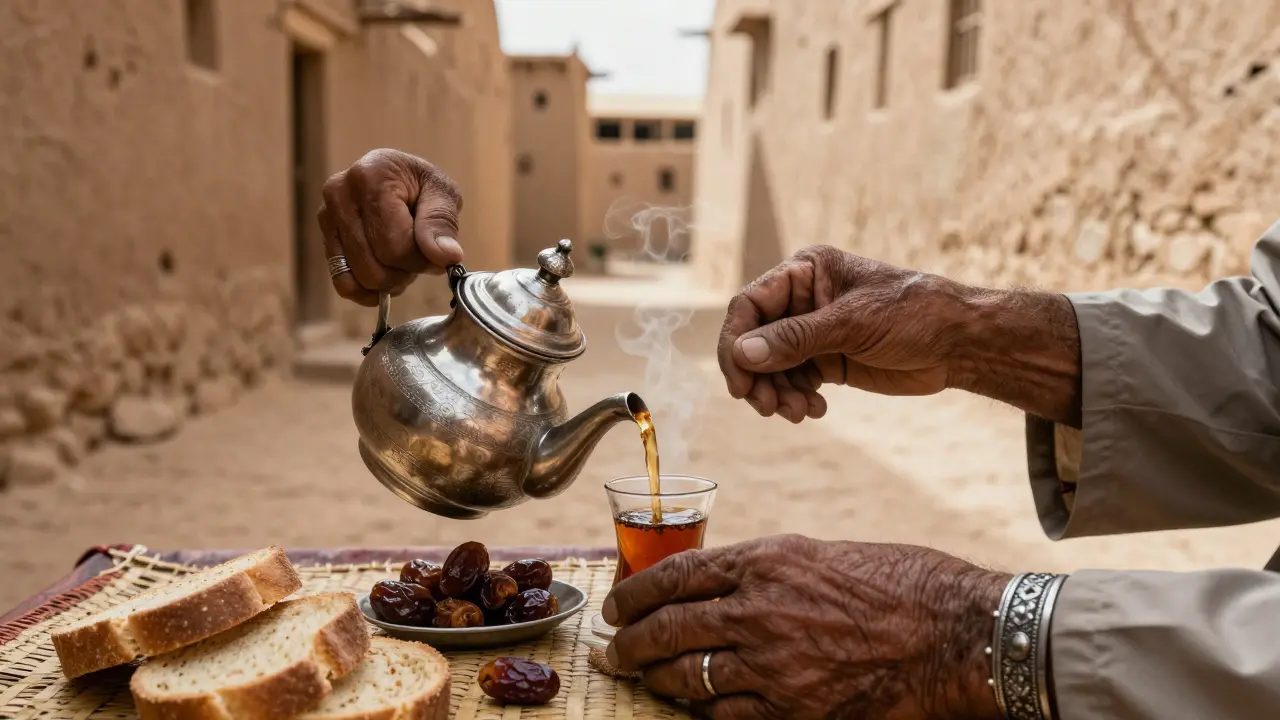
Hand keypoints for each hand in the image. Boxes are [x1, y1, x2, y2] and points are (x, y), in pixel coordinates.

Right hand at [317, 149, 464, 305]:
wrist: (399, 178)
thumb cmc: (422, 185)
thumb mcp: (442, 193)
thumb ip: (442, 224)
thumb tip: (447, 257)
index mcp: (370, 177)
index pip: (393, 246)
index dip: (420, 261)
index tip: (435, 253)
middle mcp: (339, 194)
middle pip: (373, 267)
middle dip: (403, 273)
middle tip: (418, 258)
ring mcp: (327, 217)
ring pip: (359, 278)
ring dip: (388, 281)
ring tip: (403, 262)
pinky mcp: (325, 237)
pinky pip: (343, 283)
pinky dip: (367, 291)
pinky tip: (387, 278)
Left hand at [603, 535, 1007, 719]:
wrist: (951, 633)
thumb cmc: (895, 584)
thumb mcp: (818, 555)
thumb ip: (759, 572)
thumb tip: (710, 590)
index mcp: (766, 560)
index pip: (676, 576)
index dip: (635, 594)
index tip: (617, 608)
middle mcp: (760, 610)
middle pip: (668, 629)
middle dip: (630, 645)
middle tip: (613, 653)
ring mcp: (775, 665)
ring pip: (688, 677)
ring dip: (658, 681)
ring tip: (646, 680)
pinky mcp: (795, 711)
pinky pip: (726, 717)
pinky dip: (703, 712)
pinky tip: (696, 708)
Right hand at [717, 245, 974, 422]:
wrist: (959, 344)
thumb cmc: (914, 314)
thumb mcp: (852, 323)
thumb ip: (796, 338)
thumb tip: (743, 353)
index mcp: (804, 271)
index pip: (749, 305)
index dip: (736, 343)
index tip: (740, 382)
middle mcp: (801, 299)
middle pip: (754, 340)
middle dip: (758, 376)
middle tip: (768, 407)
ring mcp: (812, 332)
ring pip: (770, 366)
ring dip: (777, 393)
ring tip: (797, 413)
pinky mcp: (825, 360)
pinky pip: (793, 382)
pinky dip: (796, 399)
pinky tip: (815, 411)